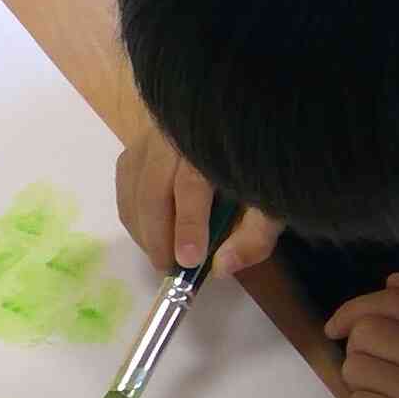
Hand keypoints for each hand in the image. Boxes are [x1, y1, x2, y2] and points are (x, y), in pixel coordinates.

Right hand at [113, 126, 281, 274]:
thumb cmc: (260, 166)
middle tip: (169, 270)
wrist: (248, 127)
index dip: (188, 225)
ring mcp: (153, 135)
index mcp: (212, 145)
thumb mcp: (272, 201)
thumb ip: (254, 235)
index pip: (192, 185)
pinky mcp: (140, 143)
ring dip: (142, 227)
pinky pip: (126, 180)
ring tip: (160, 254)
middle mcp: (176, 135)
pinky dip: (132, 210)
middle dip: (157, 235)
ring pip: (133, 185)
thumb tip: (220, 267)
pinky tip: (149, 230)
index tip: (188, 261)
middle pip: (153, 187)